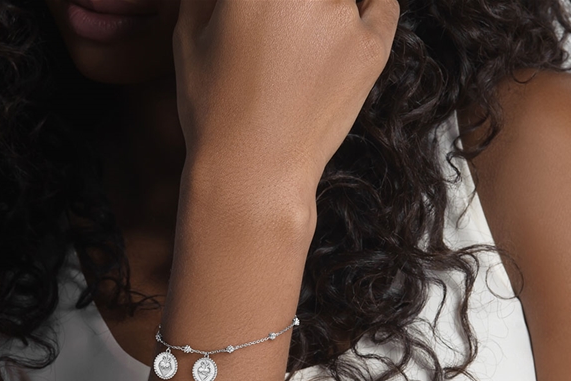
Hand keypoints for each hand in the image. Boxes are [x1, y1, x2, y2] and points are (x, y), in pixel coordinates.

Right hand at [173, 0, 399, 204]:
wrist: (252, 173)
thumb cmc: (214, 110)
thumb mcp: (188, 36)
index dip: (263, 1)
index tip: (266, 11)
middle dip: (293, 5)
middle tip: (284, 26)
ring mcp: (343, 15)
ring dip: (326, 7)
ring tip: (306, 39)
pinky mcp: (371, 49)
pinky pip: (382, 4)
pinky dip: (369, 3)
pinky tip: (349, 20)